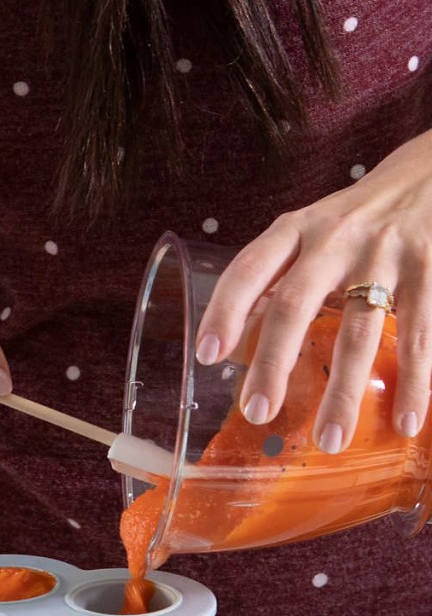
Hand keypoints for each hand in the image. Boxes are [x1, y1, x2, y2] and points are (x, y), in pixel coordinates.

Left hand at [195, 129, 431, 451]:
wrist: (431, 174)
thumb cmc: (354, 219)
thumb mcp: (308, 231)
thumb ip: (275, 279)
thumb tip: (234, 347)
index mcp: (295, 230)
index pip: (247, 269)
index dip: (224, 311)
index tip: (206, 356)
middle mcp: (334, 239)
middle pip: (295, 305)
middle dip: (273, 363)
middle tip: (256, 412)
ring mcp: (385, 255)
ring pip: (359, 331)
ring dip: (344, 392)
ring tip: (329, 441)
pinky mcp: (431, 270)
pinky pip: (421, 334)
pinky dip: (415, 382)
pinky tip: (405, 422)